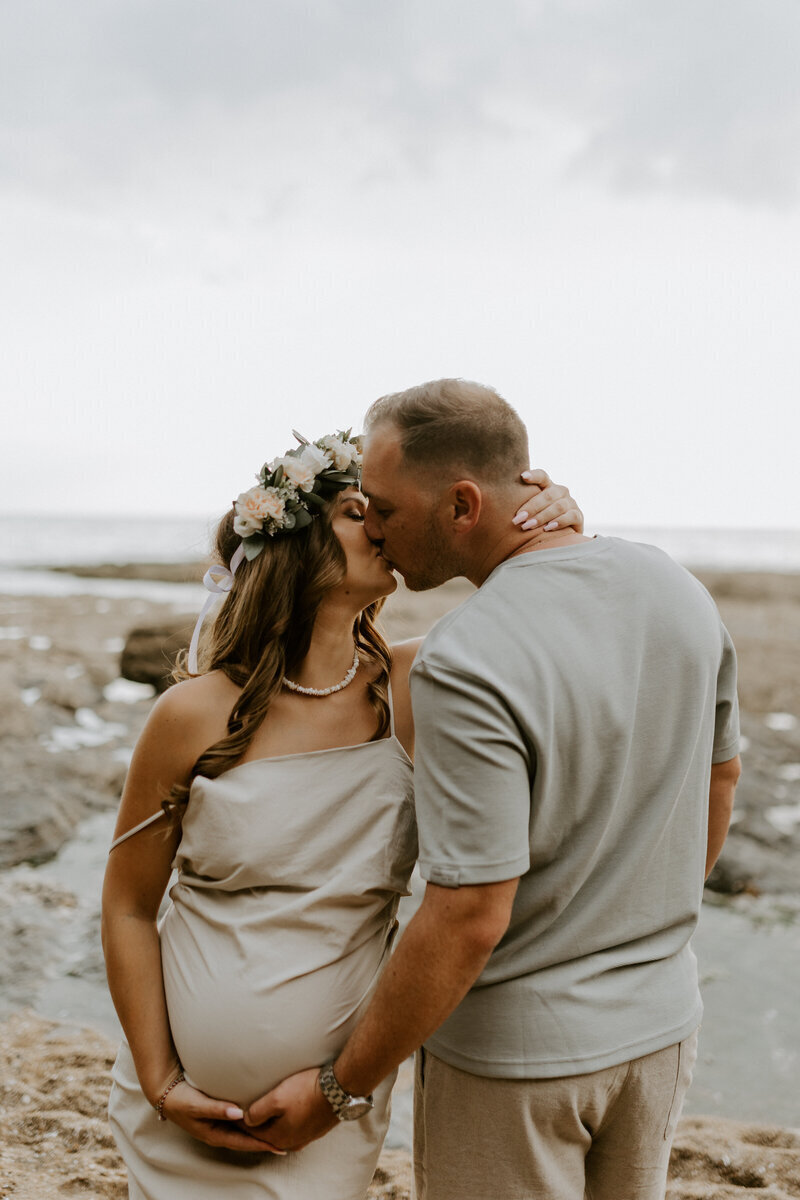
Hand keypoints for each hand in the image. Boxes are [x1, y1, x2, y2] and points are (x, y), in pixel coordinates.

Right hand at [161, 1079, 286, 1153]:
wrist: (167, 1093)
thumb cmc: (182, 1100)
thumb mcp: (198, 1105)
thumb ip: (217, 1109)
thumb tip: (239, 1113)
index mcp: (215, 1134)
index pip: (243, 1143)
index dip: (262, 1145)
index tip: (279, 1146)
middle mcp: (220, 1132)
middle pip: (247, 1141)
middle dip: (265, 1142)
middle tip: (287, 1141)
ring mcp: (219, 1125)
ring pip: (244, 1133)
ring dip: (260, 1134)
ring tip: (279, 1132)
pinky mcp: (220, 1115)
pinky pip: (239, 1123)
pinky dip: (252, 1123)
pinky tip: (261, 1119)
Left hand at [243, 1067, 337, 1151]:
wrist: (340, 1088)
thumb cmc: (307, 1091)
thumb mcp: (276, 1098)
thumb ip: (257, 1112)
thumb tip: (246, 1120)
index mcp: (278, 1137)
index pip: (251, 1131)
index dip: (241, 1119)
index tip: (233, 1109)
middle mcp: (291, 1142)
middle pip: (266, 1132)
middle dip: (256, 1122)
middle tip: (247, 1108)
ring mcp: (305, 1137)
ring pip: (281, 1129)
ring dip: (273, 1120)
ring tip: (267, 1106)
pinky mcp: (315, 1129)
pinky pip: (294, 1126)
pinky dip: (287, 1119)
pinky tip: (287, 1109)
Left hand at [512, 469, 583, 533]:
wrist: (558, 538)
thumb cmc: (537, 522)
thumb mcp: (528, 512)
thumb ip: (518, 506)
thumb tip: (490, 500)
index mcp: (548, 487)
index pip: (542, 476)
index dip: (534, 475)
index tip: (523, 476)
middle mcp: (561, 492)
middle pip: (548, 494)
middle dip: (532, 507)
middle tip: (517, 519)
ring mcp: (571, 503)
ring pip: (558, 506)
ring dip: (542, 516)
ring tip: (528, 526)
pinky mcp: (578, 516)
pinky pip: (571, 516)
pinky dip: (559, 522)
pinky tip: (547, 528)